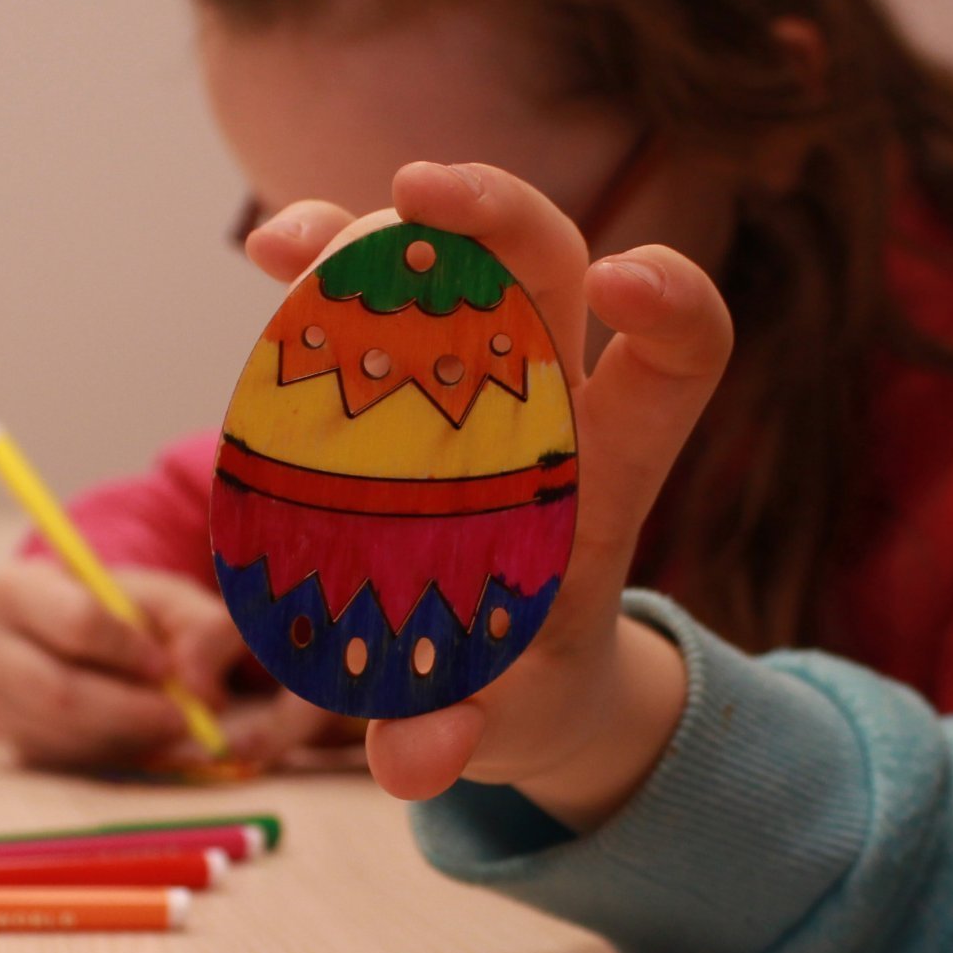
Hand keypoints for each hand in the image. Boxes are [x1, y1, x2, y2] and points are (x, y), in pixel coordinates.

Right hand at [0, 562, 335, 766]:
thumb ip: (205, 631)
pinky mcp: (9, 740)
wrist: (90, 637)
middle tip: (183, 718)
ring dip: (126, 736)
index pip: (76, 622)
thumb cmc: (132, 613)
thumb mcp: (175, 602)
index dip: (129, 650)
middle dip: (130, 711)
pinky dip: (112, 752)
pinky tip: (138, 732)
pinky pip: (64, 760)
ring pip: (62, 734)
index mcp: (18, 588)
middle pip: (57, 692)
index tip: (167, 666)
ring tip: (168, 720)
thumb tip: (200, 691)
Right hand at [243, 164, 732, 827]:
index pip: (681, 357)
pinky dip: (320, 260)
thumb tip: (418, 759)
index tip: (626, 279)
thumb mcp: (509, 725)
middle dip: (499, 212)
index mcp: (606, 473)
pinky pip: (363, 295)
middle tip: (419, 193)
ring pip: (444, 264)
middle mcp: (547, 399)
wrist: (513, 673)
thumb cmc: (527, 686)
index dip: (673, 303)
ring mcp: (468, 377)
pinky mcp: (396, 379)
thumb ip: (464, 737)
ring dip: (374, 234)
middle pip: (551, 265)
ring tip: (292, 245)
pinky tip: (271, 253)